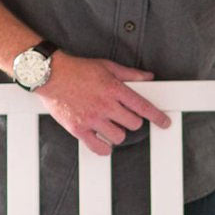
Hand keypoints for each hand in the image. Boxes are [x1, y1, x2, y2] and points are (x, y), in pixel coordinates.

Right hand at [37, 52, 170, 155]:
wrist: (50, 75)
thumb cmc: (78, 69)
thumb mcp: (107, 66)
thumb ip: (130, 74)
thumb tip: (148, 77)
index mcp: (114, 89)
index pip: (143, 107)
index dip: (157, 117)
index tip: (164, 123)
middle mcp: (105, 105)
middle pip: (133, 124)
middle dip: (132, 121)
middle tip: (124, 117)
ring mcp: (92, 119)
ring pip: (119, 137)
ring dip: (118, 133)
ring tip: (111, 126)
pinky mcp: (78, 129)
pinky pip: (99, 148)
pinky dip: (104, 148)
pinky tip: (103, 140)